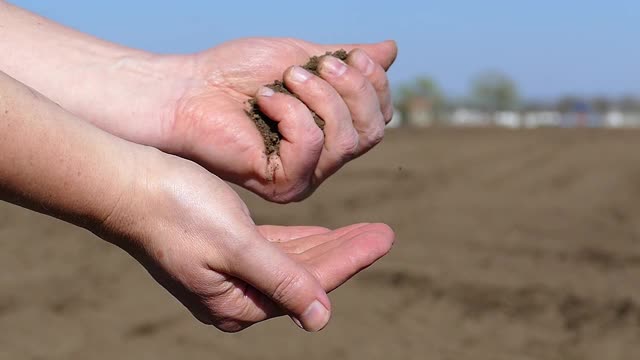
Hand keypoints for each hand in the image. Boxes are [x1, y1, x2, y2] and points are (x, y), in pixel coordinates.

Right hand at [99, 149, 393, 331]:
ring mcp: (229, 275)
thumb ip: (282, 280)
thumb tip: (321, 319)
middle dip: (347, 251)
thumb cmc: (177, 210)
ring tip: (365, 231)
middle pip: (306, 273)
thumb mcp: (236, 245)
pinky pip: (274, 249)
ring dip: (329, 243)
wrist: (126, 184)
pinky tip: (322, 233)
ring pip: (293, 259)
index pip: (310, 282)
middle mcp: (235, 295)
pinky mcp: (224, 252)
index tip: (385, 237)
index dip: (352, 259)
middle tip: (384, 233)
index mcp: (237, 303)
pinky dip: (301, 239)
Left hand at [164, 38, 396, 201]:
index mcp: (331, 133)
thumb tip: (392, 50)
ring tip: (286, 78)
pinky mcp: (282, 184)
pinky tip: (265, 101)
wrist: (189, 89)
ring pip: (348, 141)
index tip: (352, 55)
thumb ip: (347, 60)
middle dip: (353, 88)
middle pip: (373, 132)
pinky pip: (311, 147)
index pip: (380, 118)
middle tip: (313, 65)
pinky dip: (291, 113)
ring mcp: (304, 176)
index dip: (376, 84)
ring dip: (320, 96)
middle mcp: (323, 160)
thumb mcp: (302, 57)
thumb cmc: (238, 73)